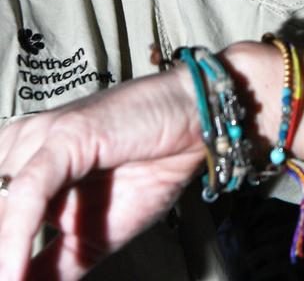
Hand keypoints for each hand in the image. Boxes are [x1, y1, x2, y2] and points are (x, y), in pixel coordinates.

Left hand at [0, 66, 202, 280]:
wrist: (194, 128)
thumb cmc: (148, 168)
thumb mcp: (90, 238)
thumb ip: (49, 267)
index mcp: (17, 162)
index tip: (6, 280)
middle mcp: (19, 145)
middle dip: (0, 251)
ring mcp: (39, 137)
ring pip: (0, 202)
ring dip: (2, 252)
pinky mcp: (63, 136)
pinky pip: (28, 192)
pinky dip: (15, 237)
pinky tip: (13, 274)